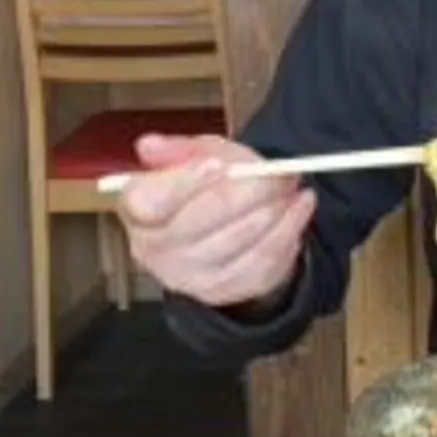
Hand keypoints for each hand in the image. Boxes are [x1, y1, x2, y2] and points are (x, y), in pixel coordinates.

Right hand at [117, 133, 315, 308]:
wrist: (223, 230)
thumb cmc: (204, 189)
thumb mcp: (195, 157)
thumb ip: (181, 149)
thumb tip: (150, 146)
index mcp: (139, 212)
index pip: (152, 202)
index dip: (186, 182)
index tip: (220, 165)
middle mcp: (155, 250)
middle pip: (204, 220)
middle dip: (250, 191)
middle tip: (280, 174)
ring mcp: (188, 276)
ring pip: (239, 242)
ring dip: (275, 212)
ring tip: (293, 189)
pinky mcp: (222, 291)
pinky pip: (262, 264)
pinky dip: (287, 234)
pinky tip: (298, 212)